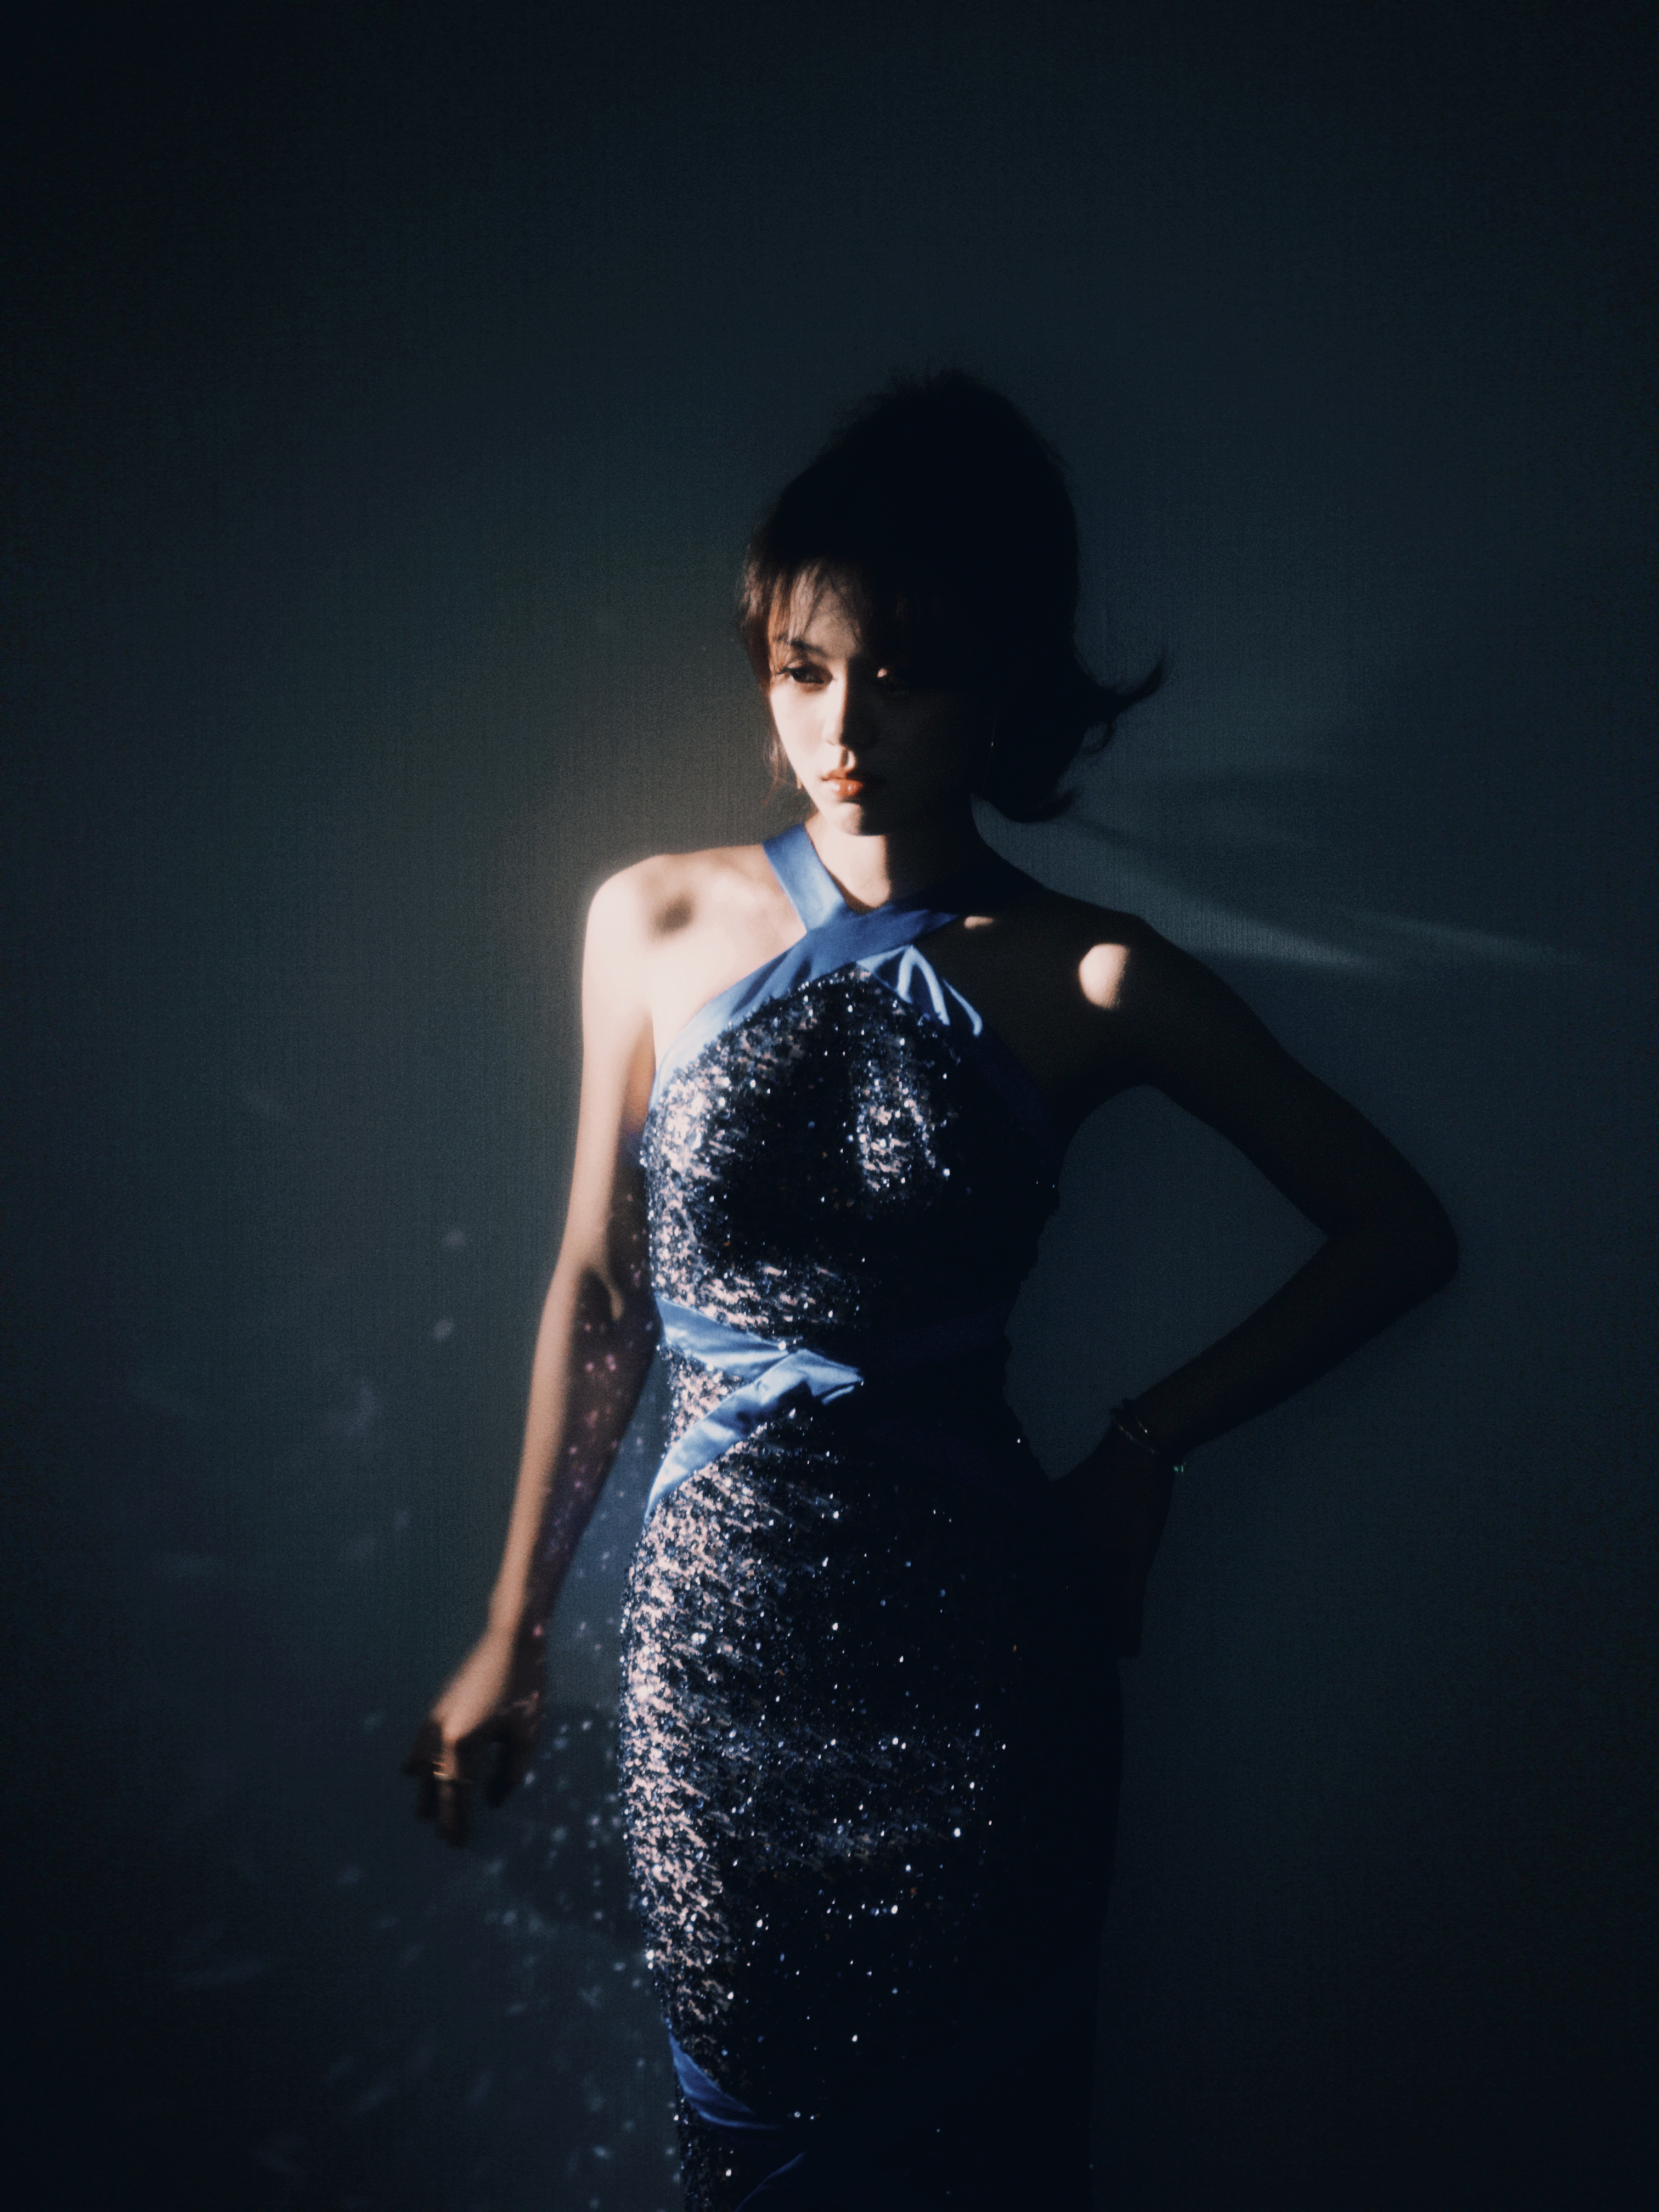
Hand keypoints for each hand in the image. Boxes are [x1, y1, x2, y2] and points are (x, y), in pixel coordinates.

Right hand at [403, 1618, 545, 1845]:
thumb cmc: (524, 1687)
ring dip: (426, 1790)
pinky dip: (417, 1762)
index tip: (457, 1844)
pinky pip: (420, 1744)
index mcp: (463, 1745)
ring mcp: (434, 1719)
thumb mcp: (525, 1736)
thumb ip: (509, 1774)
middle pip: (436, 1785)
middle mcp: (440, 1735)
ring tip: (424, 1813)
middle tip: (445, 1839)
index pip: (456, 1795)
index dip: (457, 1822)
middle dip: (440, 1813)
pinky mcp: (436, 1707)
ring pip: (422, 1766)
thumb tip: (495, 1802)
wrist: (509, 1638)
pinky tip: (411, 1771)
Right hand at [1056, 1425, 1175, 1657]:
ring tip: (1082, 1617)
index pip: (1044, 1593)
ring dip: (1069, 1585)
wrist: (1145, 1443)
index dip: (1054, 1624)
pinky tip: (1089, 1576)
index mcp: (1048, 1539)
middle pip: (1048, 1578)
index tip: (1061, 1654)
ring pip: (1058, 1558)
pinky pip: (1065, 1541)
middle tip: (1072, 1643)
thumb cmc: (1133, 1500)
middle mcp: (1042, 1525)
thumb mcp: (1132, 1560)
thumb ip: (1126, 1608)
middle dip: (1061, 1609)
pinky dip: (1076, 1561)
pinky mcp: (1067, 1500)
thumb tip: (1126, 1652)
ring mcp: (1054, 1510)